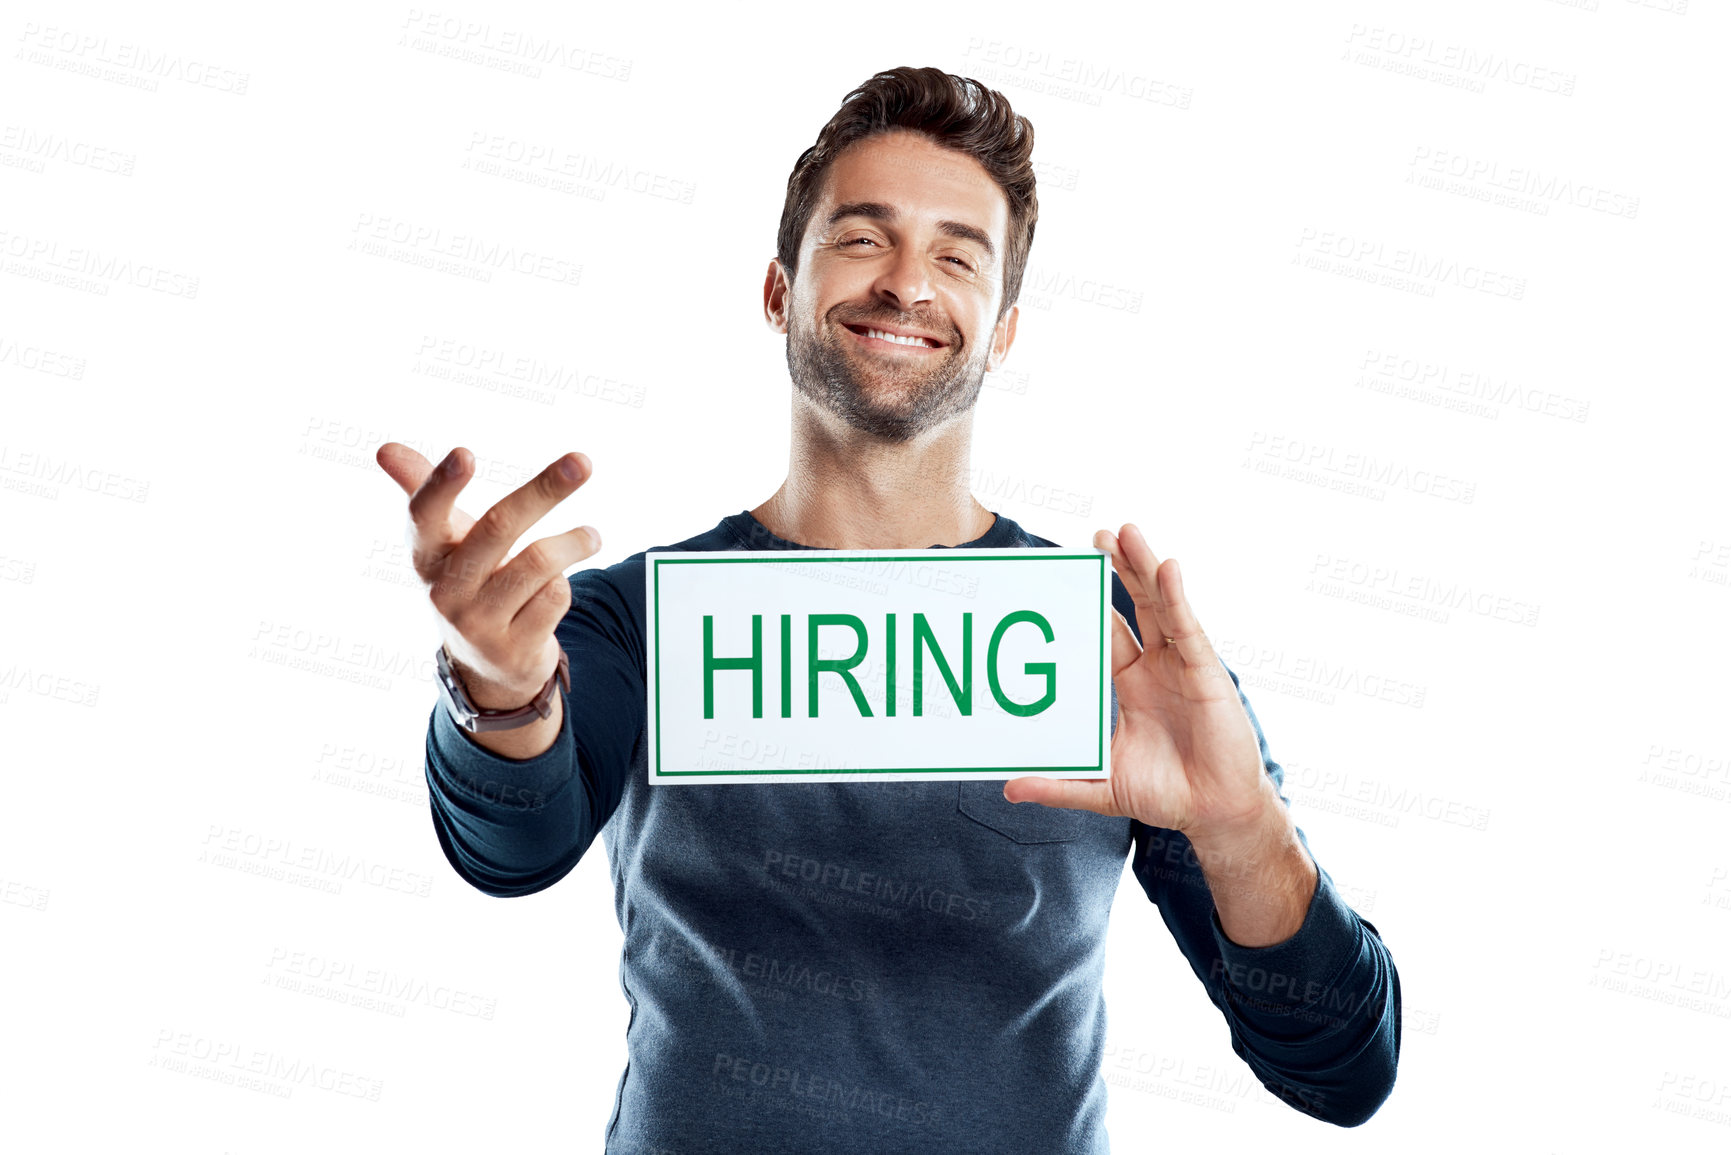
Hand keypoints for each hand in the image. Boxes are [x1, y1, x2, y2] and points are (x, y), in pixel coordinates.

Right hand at [375, 443, 600, 709]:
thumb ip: (421, 489)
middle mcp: (446, 590)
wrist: (488, 664)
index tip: (465, 453)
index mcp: (426, 556)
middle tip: (583, 462)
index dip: (441, 484)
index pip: (425, 515)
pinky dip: (565, 584)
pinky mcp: (513, 648)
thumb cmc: (468, 579)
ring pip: (538, 563)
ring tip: (592, 537)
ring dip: (573, 544)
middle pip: (499, 527)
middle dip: (545, 490)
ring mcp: (478, 623)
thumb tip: (384, 448)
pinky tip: (557, 587)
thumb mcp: (445, 541)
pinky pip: (555, 596)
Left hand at [1003, 523, 1276, 843]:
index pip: (1106, 630)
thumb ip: (1058, 785)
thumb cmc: (1163, 795)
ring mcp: (1182, 666)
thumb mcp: (1101, 786)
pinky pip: (1188, 629)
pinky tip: (1167, 567)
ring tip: (1126, 532)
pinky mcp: (1207, 673)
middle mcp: (1156, 666)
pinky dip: (1177, 597)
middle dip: (1117, 569)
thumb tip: (1007, 790)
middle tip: (1096, 535)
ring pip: (1161, 605)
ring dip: (1144, 567)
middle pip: (1135, 605)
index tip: (1066, 571)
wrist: (1212, 814)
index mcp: (1130, 682)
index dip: (1090, 601)